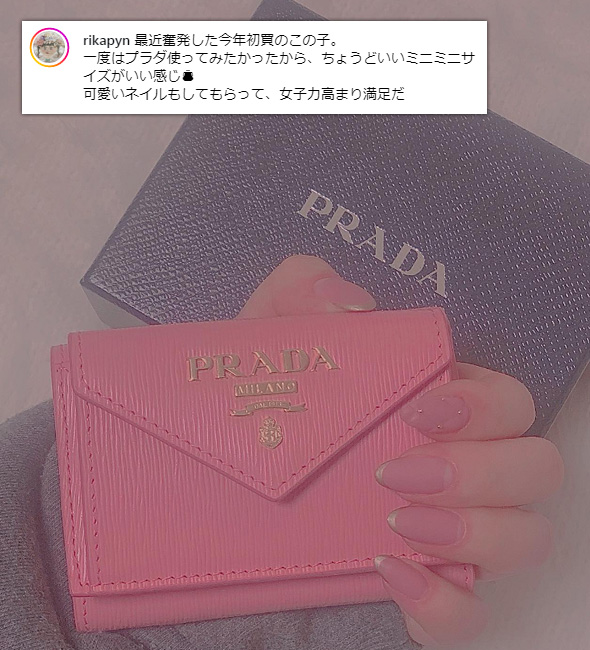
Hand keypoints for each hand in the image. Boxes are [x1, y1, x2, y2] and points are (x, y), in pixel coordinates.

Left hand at [237, 254, 563, 646]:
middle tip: (400, 471)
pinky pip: (470, 614)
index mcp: (437, 404)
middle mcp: (457, 465)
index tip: (419, 410)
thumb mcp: (265, 339)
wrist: (212, 486)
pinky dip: (445, 604)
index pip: (507, 399)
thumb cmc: (255, 402)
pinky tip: (390, 572)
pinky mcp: (421, 591)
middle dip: (484, 470)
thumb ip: (301, 291)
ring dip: (476, 533)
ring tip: (397, 520)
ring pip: (525, 538)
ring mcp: (447, 532)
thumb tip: (353, 304)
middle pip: (534, 467)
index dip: (484, 404)